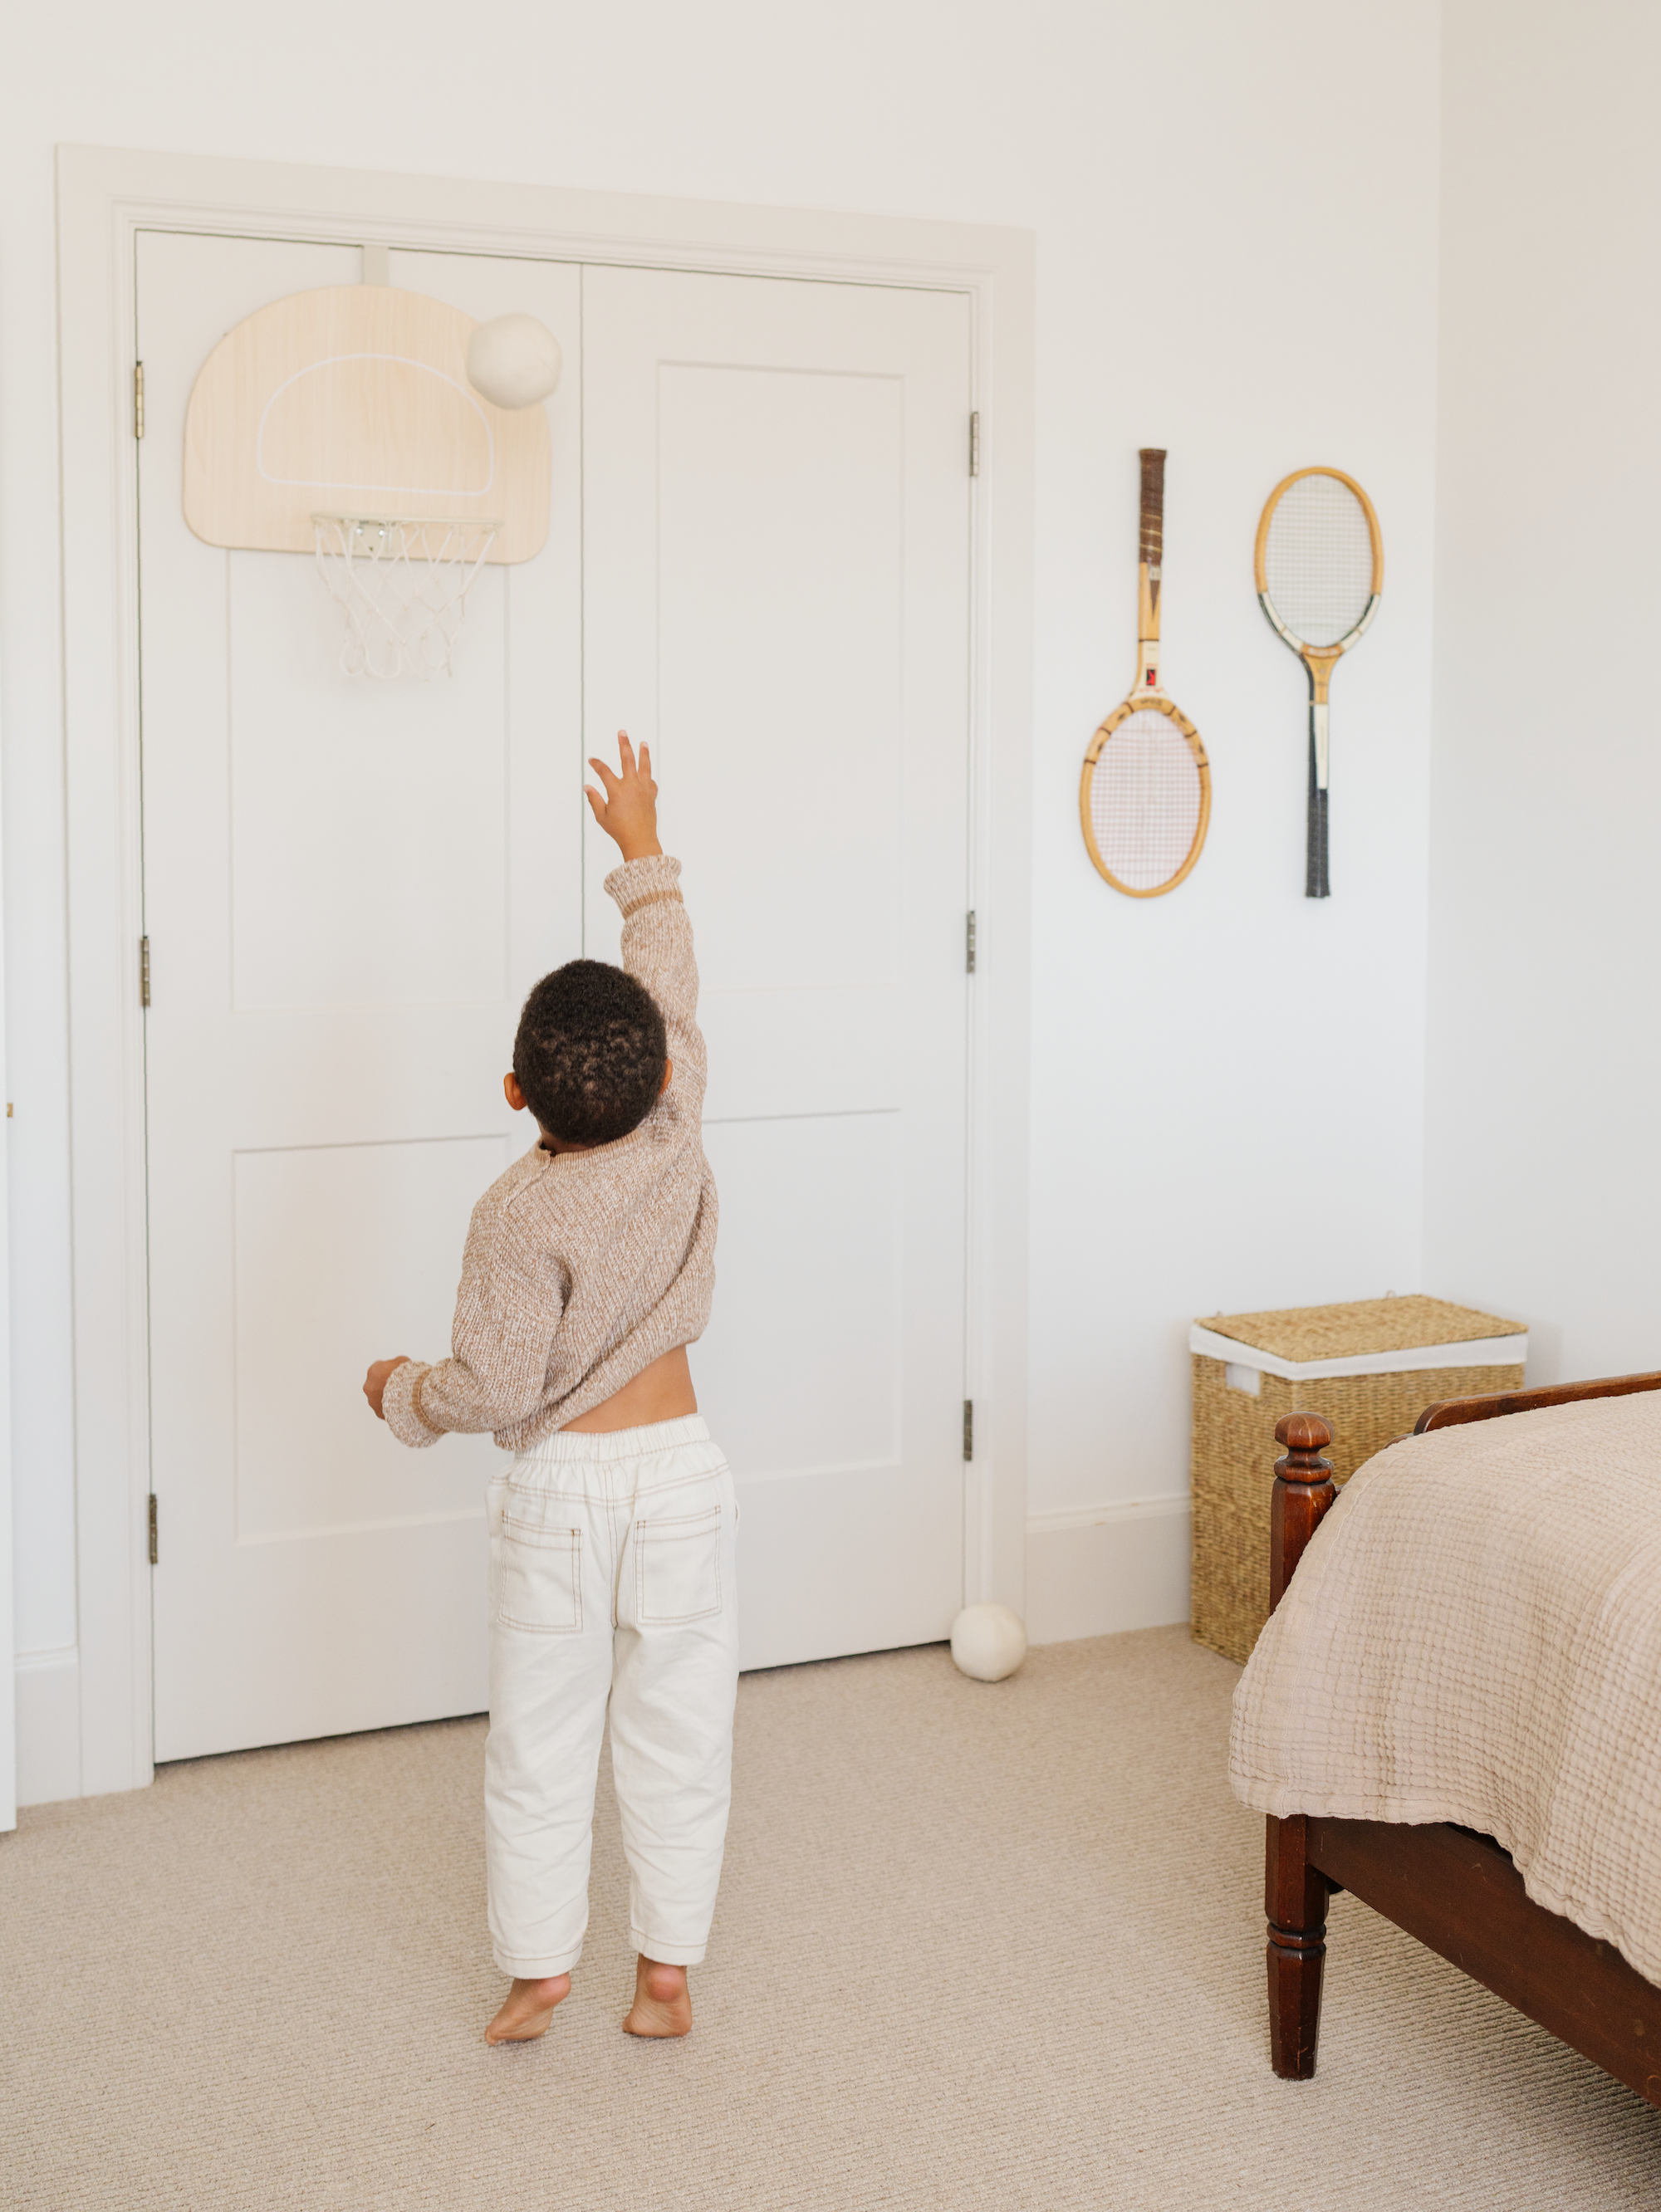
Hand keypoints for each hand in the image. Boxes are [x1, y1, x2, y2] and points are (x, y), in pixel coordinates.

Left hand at [364, 1357, 410, 1420]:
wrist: (412, 1395)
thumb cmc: (407, 1378)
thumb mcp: (403, 1361)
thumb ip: (395, 1363)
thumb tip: (396, 1365)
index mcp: (373, 1371)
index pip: (377, 1368)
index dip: (388, 1370)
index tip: (395, 1372)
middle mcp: (369, 1387)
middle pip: (375, 1384)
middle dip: (384, 1384)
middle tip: (398, 1385)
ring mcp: (373, 1401)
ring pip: (378, 1398)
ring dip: (386, 1397)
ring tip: (401, 1396)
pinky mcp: (379, 1413)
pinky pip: (384, 1409)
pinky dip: (390, 1408)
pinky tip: (401, 1405)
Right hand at [584, 731, 661, 861]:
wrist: (640, 841)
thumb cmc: (619, 831)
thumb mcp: (602, 816)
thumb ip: (594, 800)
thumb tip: (588, 787)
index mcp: (617, 791)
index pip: (604, 771)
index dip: (596, 764)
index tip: (591, 760)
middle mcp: (632, 786)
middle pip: (628, 759)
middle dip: (624, 744)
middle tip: (622, 733)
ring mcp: (643, 790)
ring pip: (644, 767)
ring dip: (643, 753)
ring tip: (643, 743)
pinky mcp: (651, 796)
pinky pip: (651, 782)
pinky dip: (648, 777)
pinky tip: (647, 774)